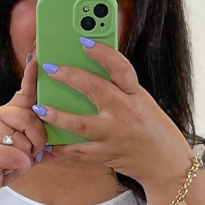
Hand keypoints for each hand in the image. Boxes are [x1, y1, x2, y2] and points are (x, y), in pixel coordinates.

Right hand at [0, 57, 48, 203]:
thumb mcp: (21, 152)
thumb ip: (37, 146)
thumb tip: (59, 148)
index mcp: (6, 114)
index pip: (23, 93)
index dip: (31, 78)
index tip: (36, 60)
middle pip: (31, 118)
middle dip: (39, 140)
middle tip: (31, 153)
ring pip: (26, 142)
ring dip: (26, 159)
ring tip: (12, 164)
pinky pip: (19, 157)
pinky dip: (19, 169)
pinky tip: (6, 170)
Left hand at [33, 40, 194, 191]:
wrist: (165, 163)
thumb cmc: (152, 127)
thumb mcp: (141, 101)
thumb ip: (119, 88)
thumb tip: (90, 70)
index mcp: (135, 94)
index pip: (120, 68)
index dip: (103, 53)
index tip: (84, 41)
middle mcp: (126, 113)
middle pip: (95, 90)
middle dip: (70, 77)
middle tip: (50, 69)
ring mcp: (115, 135)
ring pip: (81, 124)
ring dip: (57, 116)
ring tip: (39, 108)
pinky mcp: (108, 155)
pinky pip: (80, 152)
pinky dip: (62, 148)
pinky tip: (49, 142)